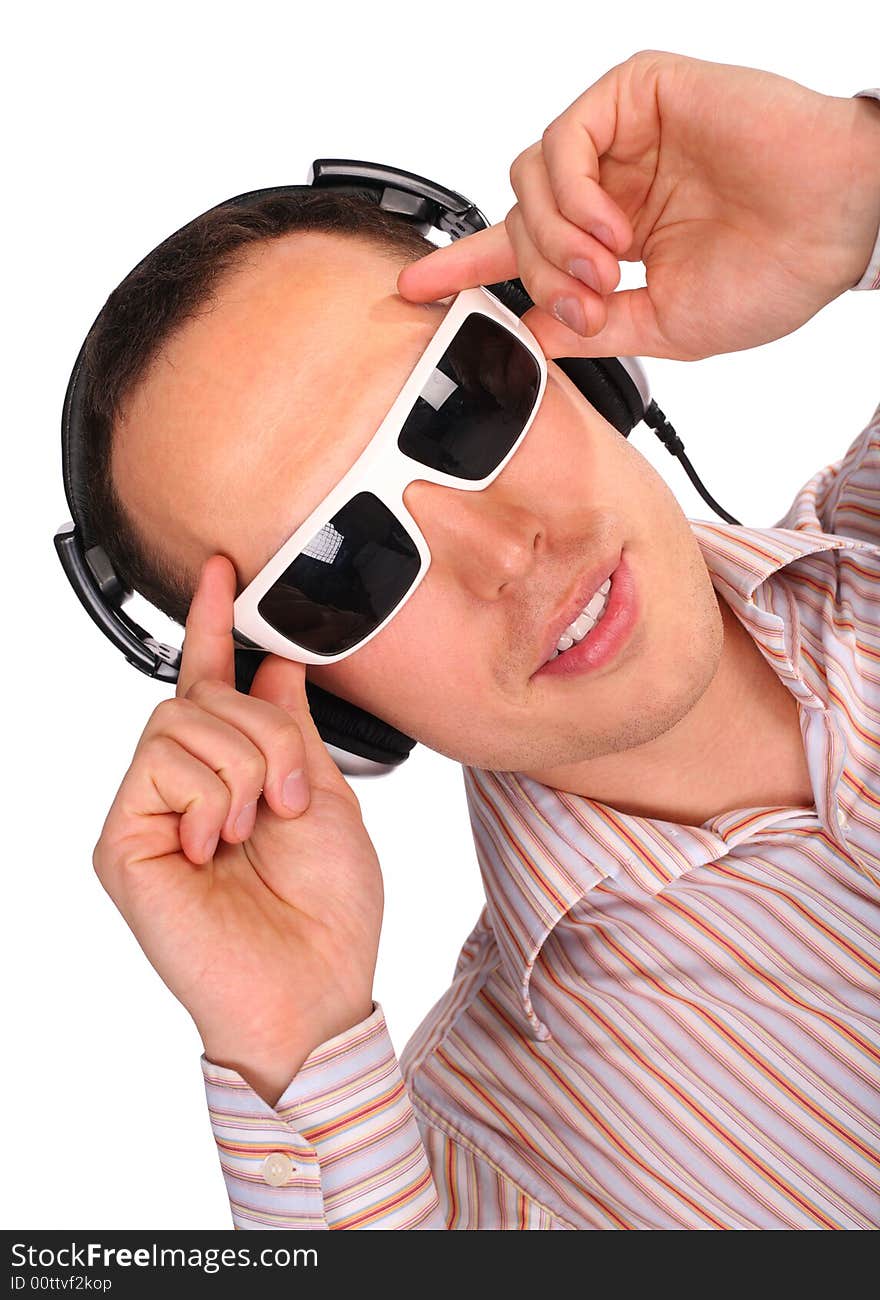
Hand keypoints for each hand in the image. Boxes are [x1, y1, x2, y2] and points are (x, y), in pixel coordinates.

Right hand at [92, 555, 382, 1105]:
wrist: (315, 984)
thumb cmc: (327, 909)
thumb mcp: (328, 798)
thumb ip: (294, 728)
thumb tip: (277, 663)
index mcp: (236, 773)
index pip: (212, 681)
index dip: (215, 622)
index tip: (225, 569)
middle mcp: (186, 787)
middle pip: (204, 696)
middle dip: (268, 735)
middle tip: (291, 797)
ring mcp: (151, 812)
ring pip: (182, 721)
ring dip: (245, 768)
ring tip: (256, 827)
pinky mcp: (124, 841)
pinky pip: (161, 764)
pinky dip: (211, 797)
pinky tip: (218, 845)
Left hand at [398, 50, 879, 360]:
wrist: (838, 225)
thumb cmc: (775, 271)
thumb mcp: (665, 326)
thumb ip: (591, 328)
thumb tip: (529, 334)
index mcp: (616, 236)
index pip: (523, 247)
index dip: (467, 266)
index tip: (415, 289)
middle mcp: (612, 184)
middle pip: (520, 219)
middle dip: (536, 272)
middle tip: (583, 304)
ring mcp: (622, 138)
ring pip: (529, 178)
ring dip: (554, 240)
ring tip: (606, 270)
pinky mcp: (635, 94)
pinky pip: (563, 140)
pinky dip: (572, 195)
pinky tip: (613, 227)